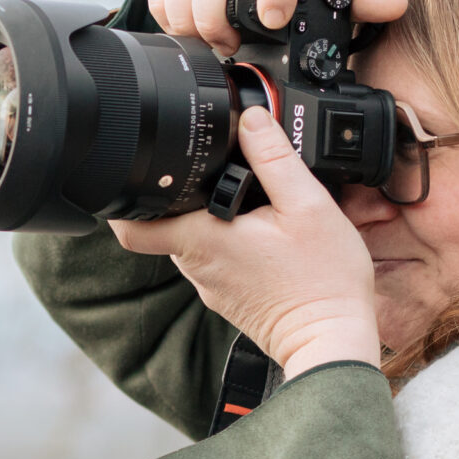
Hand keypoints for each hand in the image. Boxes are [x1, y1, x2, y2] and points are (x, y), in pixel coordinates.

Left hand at [110, 108, 382, 378]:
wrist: (334, 340)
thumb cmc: (323, 281)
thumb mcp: (308, 205)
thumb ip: (275, 157)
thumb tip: (251, 118)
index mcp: (202, 239)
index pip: (132, 226)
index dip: (123, 199)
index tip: (134, 173)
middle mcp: (197, 267)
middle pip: (165, 224)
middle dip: (181, 196)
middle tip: (211, 171)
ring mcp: (211, 286)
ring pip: (192, 241)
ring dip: (208, 218)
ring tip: (246, 200)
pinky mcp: (229, 297)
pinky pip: (215, 260)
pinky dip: (227, 240)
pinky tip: (260, 233)